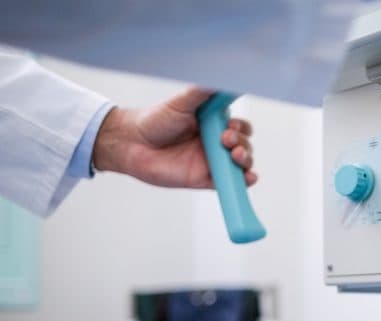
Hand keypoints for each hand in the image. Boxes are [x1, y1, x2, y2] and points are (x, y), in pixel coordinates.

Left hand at [92, 87, 256, 188]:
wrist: (132, 143)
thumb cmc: (155, 119)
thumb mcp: (182, 101)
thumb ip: (204, 91)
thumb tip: (226, 78)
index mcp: (213, 124)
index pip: (240, 127)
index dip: (242, 127)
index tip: (231, 124)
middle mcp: (214, 143)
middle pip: (244, 145)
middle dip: (242, 142)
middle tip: (225, 138)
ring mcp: (211, 162)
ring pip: (241, 164)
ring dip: (246, 159)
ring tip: (234, 154)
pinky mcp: (205, 179)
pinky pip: (229, 183)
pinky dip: (243, 181)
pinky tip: (248, 177)